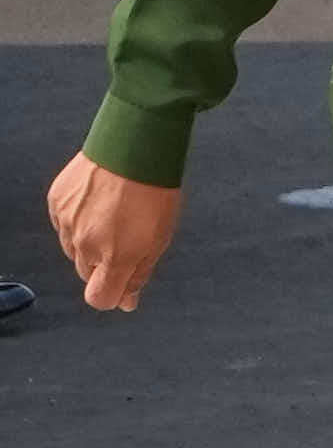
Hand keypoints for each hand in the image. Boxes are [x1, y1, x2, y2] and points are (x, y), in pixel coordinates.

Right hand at [45, 155, 176, 314]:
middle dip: (105, 264)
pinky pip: (64, 224)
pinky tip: (98, 202)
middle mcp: (86, 245)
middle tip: (126, 237)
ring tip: (114, 214)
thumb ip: (139, 273)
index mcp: (115, 257)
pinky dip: (78, 220)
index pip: (100, 298)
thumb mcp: (160, 236)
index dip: (112, 296)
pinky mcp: (57, 203)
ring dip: (90, 242)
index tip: (122, 287)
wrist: (135, 145)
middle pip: (88, 273)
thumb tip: (126, 302)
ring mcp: (67, 224)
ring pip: (74, 249)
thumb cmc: (156, 189)